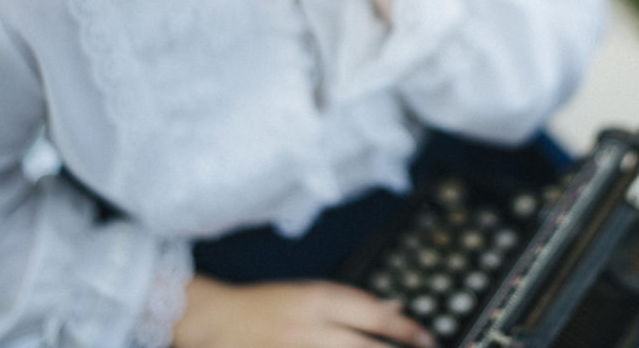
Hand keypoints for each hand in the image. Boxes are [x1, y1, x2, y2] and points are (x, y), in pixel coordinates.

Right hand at [172, 276, 433, 347]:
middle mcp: (307, 327)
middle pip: (363, 345)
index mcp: (315, 300)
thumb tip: (395, 309)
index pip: (371, 313)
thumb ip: (352, 304)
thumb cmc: (263, 306)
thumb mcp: (309, 295)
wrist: (212, 320)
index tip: (426, 338)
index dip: (404, 328)